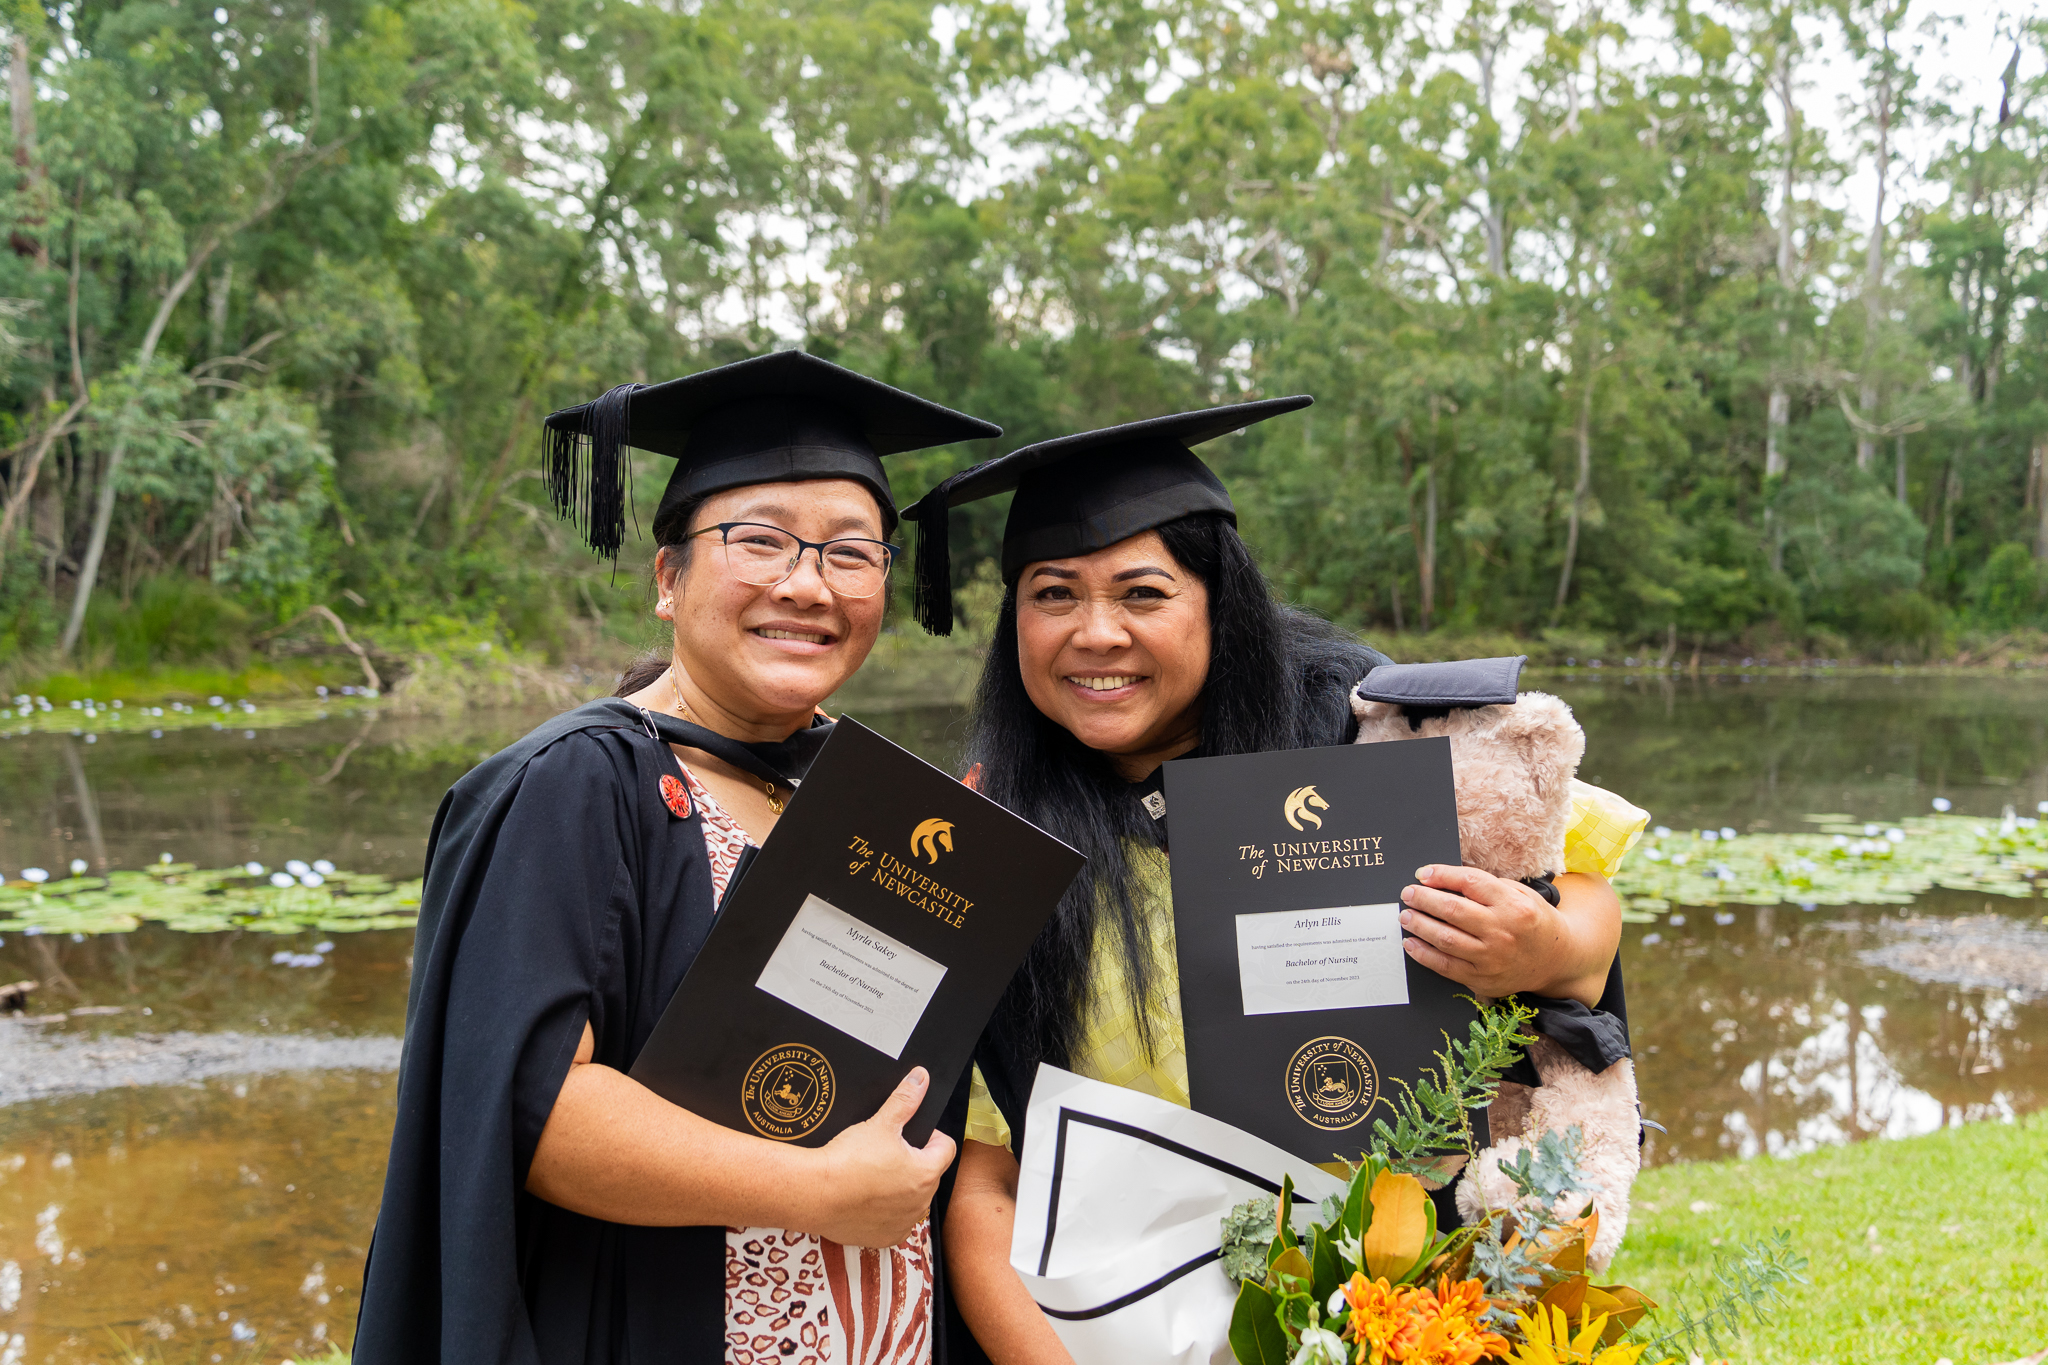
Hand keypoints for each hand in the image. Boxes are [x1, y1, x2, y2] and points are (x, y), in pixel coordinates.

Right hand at [812, 1067, 957, 1246]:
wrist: (815, 1193)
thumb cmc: (848, 1161)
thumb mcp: (880, 1123)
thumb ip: (905, 1100)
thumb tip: (920, 1079)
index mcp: (926, 1173)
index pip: (945, 1148)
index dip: (930, 1137)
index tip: (911, 1135)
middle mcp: (920, 1202)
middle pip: (928, 1174)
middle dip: (913, 1162)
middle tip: (887, 1153)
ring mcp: (902, 1223)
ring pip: (911, 1199)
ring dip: (900, 1189)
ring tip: (874, 1176)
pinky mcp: (884, 1238)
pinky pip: (894, 1222)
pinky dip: (884, 1212)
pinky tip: (866, 1199)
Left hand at [1398, 864, 1567, 998]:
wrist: (1557, 960)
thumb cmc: (1532, 921)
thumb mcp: (1520, 894)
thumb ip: (1487, 886)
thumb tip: (1444, 879)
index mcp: (1513, 904)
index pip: (1469, 882)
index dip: (1441, 875)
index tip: (1422, 874)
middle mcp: (1502, 931)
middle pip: (1452, 910)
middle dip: (1423, 899)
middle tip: (1408, 894)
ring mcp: (1492, 958)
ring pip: (1445, 938)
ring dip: (1419, 925)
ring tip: (1406, 915)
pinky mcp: (1483, 979)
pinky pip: (1445, 966)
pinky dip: (1423, 954)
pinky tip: (1411, 943)